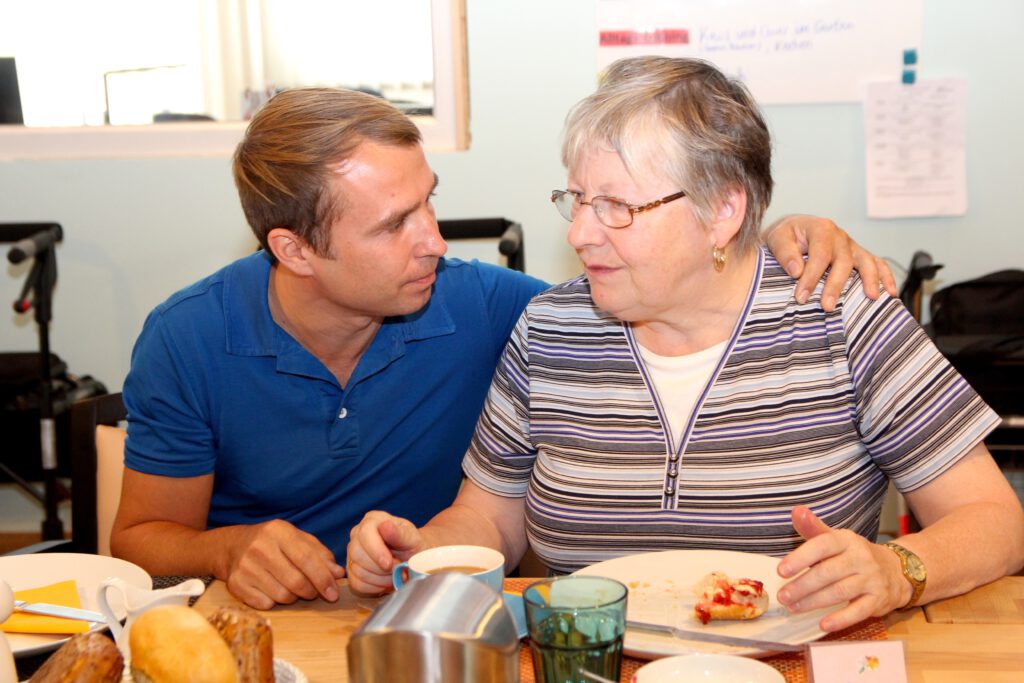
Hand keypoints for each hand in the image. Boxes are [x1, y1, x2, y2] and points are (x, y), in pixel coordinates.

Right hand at [220, 519, 344, 609]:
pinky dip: (275, 602)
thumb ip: (320, 554)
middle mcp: (260, 548)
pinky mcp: (236, 584)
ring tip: (292, 587)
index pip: (306, 559)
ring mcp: (246, 567)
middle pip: (296, 581)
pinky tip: (273, 589)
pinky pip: (266, 604)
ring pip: (282, 595)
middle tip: (314, 592)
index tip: (333, 593)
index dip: (323, 578)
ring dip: (294, 597)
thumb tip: (338, 573)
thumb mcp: (297, 539)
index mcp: (279, 532)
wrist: (233, 547)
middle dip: (311, 591)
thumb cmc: (273, 543)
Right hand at [346, 511, 425, 594]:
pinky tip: (385, 582)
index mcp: (373, 520)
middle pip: (357, 554)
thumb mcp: (412, 539)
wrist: (413, 559)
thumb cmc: (413, 546)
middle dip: (380, 567)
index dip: (376, 551)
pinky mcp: (351, 569)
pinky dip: (373, 587)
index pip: (365, 534)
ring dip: (379, 579)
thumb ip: (399, 534)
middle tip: (397, 569)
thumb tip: (385, 526)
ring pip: (357, 570)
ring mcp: (352, 552)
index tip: (389, 564)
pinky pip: (356, 583)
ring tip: (394, 575)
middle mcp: (358, 533)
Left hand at [765, 215, 896, 311]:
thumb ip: (784, 252)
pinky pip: (877, 264)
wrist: (793, 231)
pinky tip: (889, 293)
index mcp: (821, 228)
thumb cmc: (786, 237)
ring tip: (870, 298)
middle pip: (843, 261)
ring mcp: (852, 246)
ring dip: (869, 280)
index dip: (811, 277)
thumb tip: (796, 270)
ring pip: (866, 261)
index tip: (801, 297)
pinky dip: (886, 277)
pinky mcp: (859, 255)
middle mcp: (840, 236)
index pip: (819, 254)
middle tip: (827, 307)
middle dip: (835, 285)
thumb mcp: (777, 238)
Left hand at [775, 506, 906, 631]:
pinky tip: (823, 625)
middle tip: (782, 596)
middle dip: (802, 586)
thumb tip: (796, 510)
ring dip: (813, 602)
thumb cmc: (854, 554)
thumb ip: (813, 529)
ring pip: (839, 592)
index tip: (780, 571)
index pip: (822, 545)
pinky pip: (859, 611)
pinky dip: (841, 619)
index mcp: (846, 540)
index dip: (800, 558)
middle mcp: (860, 558)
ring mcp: (871, 579)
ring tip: (793, 607)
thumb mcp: (835, 539)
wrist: (896, 570)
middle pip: (827, 572)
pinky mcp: (878, 600)